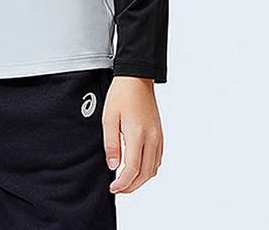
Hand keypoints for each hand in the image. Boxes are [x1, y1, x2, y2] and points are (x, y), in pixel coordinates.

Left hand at [102, 76, 163, 193]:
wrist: (137, 78)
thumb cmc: (121, 94)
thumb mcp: (109, 118)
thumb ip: (111, 144)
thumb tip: (113, 166)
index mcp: (138, 134)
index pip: (132, 169)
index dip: (123, 184)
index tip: (113, 188)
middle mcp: (152, 138)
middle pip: (145, 174)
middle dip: (131, 186)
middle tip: (118, 189)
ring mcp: (158, 137)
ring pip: (153, 169)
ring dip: (141, 179)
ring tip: (125, 181)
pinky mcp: (160, 134)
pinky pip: (157, 159)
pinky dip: (148, 169)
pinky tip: (137, 168)